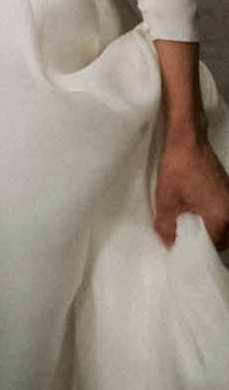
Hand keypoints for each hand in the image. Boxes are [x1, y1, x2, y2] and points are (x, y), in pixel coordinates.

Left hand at [153, 132, 228, 250]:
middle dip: (203, 241)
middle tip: (183, 240)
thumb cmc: (177, 168)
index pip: (212, 246)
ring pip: (223, 227)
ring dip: (207, 229)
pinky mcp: (228, 191)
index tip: (181, 250)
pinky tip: (194, 213)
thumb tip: (170, 245)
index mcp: (220, 217)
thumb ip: (168, 227)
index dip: (195, 250)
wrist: (187, 139)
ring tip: (187, 227)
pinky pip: (223, 214)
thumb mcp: (167, 201)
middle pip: (221, 239)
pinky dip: (211, 218)